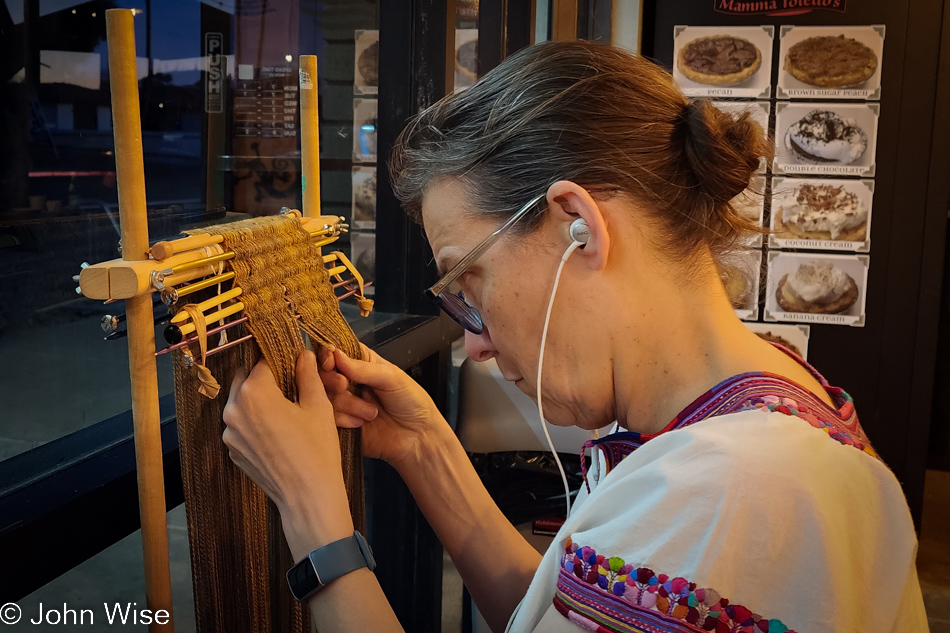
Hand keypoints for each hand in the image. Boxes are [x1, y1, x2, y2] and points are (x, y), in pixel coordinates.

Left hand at [223, 350, 353, 558]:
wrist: (307, 496)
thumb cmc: (317, 449)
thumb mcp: (318, 406)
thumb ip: (307, 375)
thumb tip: (304, 354)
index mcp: (254, 392)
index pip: (263, 362)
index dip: (281, 360)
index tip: (294, 363)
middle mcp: (233, 410)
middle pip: (247, 381)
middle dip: (266, 380)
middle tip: (291, 388)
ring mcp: (229, 433)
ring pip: (242, 404)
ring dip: (259, 402)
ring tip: (286, 412)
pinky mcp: (232, 451)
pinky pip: (241, 426)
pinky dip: (255, 423)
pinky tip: (278, 433)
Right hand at [317, 343, 446, 470]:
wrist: (417, 437)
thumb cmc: (412, 402)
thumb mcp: (391, 378)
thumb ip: (362, 368)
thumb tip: (336, 354)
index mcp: (360, 362)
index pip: (333, 350)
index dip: (326, 354)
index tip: (330, 362)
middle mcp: (348, 380)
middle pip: (321, 373)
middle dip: (331, 380)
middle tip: (344, 385)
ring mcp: (342, 402)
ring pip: (323, 396)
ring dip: (345, 403)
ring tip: (370, 411)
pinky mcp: (340, 423)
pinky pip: (326, 417)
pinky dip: (343, 419)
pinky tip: (361, 423)